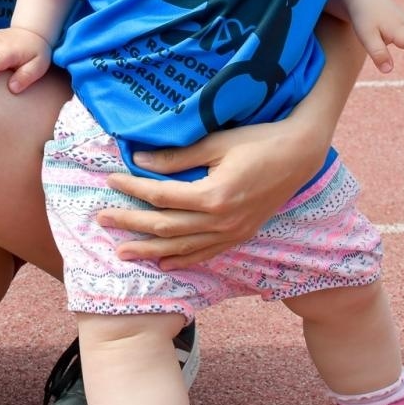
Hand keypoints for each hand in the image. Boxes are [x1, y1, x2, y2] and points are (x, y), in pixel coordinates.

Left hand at [96, 117, 329, 269]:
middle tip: (102, 221)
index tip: (111, 180)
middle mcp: (221, 221)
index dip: (133, 189)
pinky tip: (164, 263)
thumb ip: (178, 157)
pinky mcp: (241, 235)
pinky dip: (183, 259)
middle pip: (165, 227)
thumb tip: (139, 160)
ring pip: (182, 247)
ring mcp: (232, 232)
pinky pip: (206, 254)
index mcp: (213, 195)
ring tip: (122, 252)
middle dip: (131, 224)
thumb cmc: (259, 141)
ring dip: (150, 251)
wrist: (300, 155)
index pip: (161, 196)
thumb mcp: (217, 142)